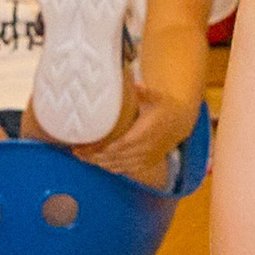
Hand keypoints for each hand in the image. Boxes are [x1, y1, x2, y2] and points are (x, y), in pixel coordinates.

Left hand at [77, 81, 193, 183]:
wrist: (178, 123)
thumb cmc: (163, 107)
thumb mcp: (156, 97)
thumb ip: (144, 92)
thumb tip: (136, 84)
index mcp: (146, 132)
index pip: (121, 144)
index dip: (102, 147)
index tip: (85, 145)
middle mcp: (145, 148)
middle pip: (116, 157)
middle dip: (94, 156)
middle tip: (76, 151)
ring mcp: (146, 158)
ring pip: (118, 165)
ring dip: (99, 163)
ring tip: (81, 156)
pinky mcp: (146, 164)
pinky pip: (125, 169)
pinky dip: (110, 167)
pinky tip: (97, 162)